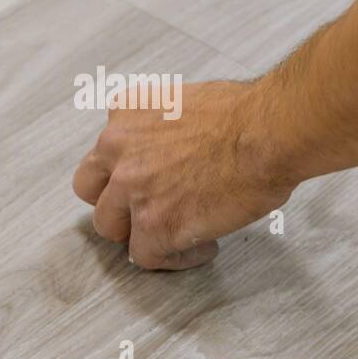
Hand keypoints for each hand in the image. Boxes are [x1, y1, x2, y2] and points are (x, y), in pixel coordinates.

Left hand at [72, 79, 297, 269]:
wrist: (267, 133)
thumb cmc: (246, 115)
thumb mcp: (184, 100)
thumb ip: (163, 127)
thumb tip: (175, 150)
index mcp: (126, 111)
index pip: (104, 150)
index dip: (123, 170)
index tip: (147, 182)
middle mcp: (118, 148)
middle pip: (90, 189)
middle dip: (116, 202)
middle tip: (146, 210)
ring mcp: (132, 189)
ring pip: (110, 227)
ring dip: (139, 233)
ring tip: (175, 234)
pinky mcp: (154, 224)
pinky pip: (146, 257)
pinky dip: (173, 258)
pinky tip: (203, 246)